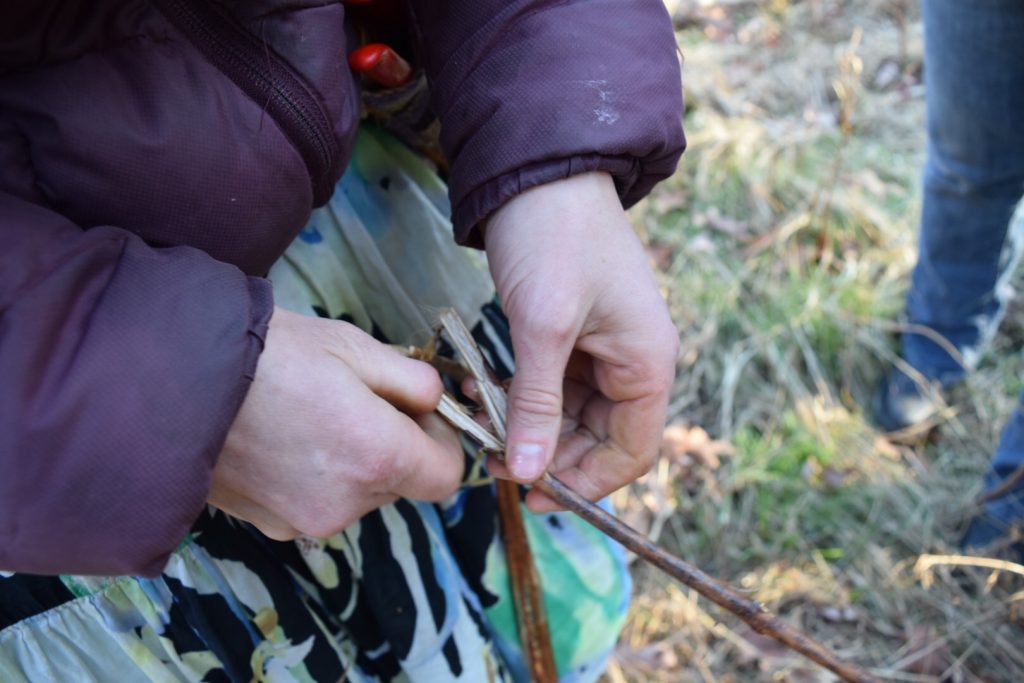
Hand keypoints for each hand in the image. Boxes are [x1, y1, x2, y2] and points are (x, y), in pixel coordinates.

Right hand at [210, 308, 462, 539]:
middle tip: (358, 399)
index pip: (446, 476)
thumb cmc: (268, 355)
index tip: (419, 414)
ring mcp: (306, 519)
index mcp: (378, 456)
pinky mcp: (271, 525)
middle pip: (400, 483)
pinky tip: (283, 437)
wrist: (176, 381)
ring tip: (311, 414)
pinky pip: (316, 503)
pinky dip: (314, 477)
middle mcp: (347, 501)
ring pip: (358, 495)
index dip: (442, 442)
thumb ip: (411, 379)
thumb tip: (435, 400)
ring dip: (352, 462)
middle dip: (393, 445)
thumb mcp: (353, 346)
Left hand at [484, 172, 678, 510]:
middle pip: (598, 438)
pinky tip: (480, 391)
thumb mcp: (543, 327)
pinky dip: (517, 395)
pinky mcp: (570, 334)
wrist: (539, 169)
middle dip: (549, 454)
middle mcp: (632, 362)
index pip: (631, 452)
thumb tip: (530, 473)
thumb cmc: (554, 239)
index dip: (586, 483)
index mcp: (648, 363)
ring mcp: (601, 348)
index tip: (533, 495)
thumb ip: (537, 403)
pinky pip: (549, 384)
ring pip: (568, 415)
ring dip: (527, 425)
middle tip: (493, 460)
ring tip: (479, 424)